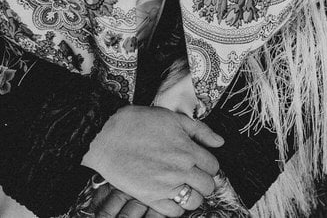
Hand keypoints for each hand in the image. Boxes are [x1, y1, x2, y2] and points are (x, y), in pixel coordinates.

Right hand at [83, 106, 222, 213]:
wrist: (107, 135)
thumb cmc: (138, 123)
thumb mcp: (173, 118)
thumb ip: (200, 130)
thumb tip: (220, 142)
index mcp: (188, 149)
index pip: (213, 166)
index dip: (209, 166)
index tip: (201, 165)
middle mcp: (180, 169)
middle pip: (207, 186)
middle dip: (204, 182)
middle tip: (194, 178)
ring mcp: (166, 185)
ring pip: (194, 201)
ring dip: (192, 196)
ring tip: (184, 189)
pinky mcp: (150, 197)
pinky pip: (173, 212)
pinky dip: (175, 207)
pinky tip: (170, 197)